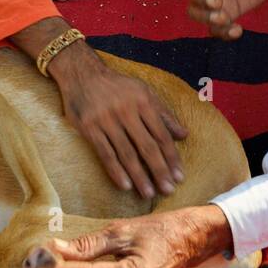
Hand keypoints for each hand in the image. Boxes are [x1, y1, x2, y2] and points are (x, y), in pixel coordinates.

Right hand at [50, 41, 187, 198]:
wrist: (83, 74)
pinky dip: (115, 170)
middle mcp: (126, 111)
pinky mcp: (89, 128)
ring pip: (126, 153)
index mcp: (143, 102)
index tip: (179, 176)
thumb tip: (185, 135)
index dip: (171, 157)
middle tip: (168, 190)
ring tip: (148, 193)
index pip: (161, 135)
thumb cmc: (118, 86)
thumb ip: (164, 114)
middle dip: (159, 170)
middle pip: (146, 146)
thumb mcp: (144, 92)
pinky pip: (105, 153)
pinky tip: (125, 185)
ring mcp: (107, 120)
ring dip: (139, 176)